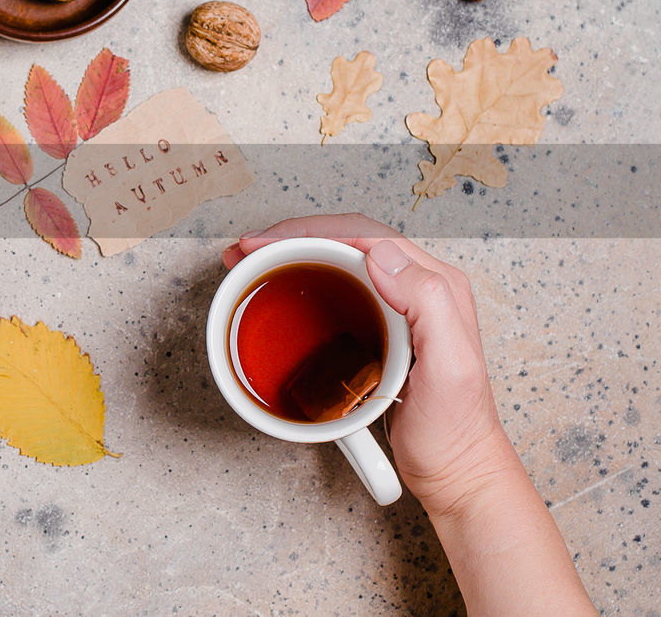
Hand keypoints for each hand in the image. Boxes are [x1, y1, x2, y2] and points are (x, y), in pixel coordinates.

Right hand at [223, 213, 511, 516]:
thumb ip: (427, 302)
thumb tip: (379, 255)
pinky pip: (338, 286)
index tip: (267, 245)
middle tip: (247, 249)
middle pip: (347, 240)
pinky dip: (303, 277)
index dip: (309, 233)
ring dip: (293, 253)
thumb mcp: (450, 366)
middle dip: (292, 237)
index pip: (365, 237)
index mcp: (436, 286)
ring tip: (253, 262)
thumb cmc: (452, 429)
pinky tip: (281, 287)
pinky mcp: (381, 327)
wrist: (453, 470)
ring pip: (339, 259)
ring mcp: (399, 307)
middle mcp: (419, 288)